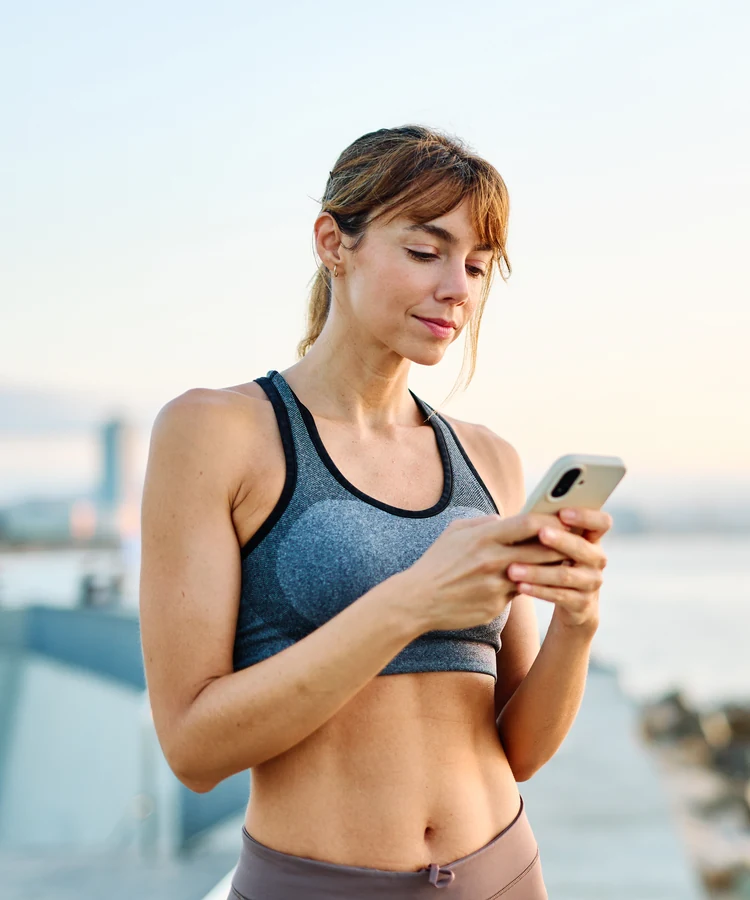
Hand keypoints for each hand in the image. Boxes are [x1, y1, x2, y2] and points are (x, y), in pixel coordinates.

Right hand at [401, 513, 572, 633]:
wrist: (417, 600)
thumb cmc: (437, 562)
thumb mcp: (456, 532)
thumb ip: (484, 523)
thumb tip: (507, 518)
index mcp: (484, 536)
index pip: (530, 523)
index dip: (552, 520)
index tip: (563, 519)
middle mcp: (493, 559)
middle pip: (543, 549)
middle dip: (562, 545)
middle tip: (575, 542)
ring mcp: (495, 584)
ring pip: (537, 573)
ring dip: (553, 568)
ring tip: (564, 562)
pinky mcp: (496, 605)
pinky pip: (520, 592)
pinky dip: (530, 586)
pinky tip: (538, 583)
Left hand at [505, 507, 610, 631]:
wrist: (571, 602)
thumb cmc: (556, 560)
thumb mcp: (557, 544)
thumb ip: (549, 528)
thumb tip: (525, 514)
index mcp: (592, 538)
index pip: (601, 522)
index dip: (586, 516)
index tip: (563, 512)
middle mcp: (597, 559)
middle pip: (583, 547)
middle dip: (561, 540)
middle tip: (540, 533)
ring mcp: (592, 582)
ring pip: (565, 575)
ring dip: (538, 571)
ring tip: (513, 569)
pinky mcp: (582, 603)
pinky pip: (559, 596)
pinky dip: (538, 590)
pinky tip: (520, 586)